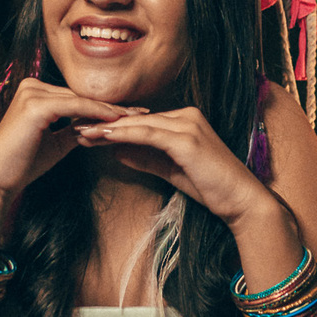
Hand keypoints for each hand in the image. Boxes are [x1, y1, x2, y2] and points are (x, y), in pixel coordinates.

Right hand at [0, 77, 142, 202]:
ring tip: (135, 117)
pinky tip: (118, 121)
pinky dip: (99, 114)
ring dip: (110, 110)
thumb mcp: (55, 142)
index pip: (76, 96)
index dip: (104, 105)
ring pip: (81, 100)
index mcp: (33, 91)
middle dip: (112, 106)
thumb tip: (96, 126)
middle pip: (81, 95)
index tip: (131, 113)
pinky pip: (77, 108)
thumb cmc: (22, 164)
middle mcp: (31, 85)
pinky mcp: (36, 105)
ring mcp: (32, 93)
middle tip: (142, 112)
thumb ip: (74, 130)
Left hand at [76, 106, 275, 233]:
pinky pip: (148, 134)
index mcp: (183, 120)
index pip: (139, 121)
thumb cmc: (211, 187)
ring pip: (137, 124)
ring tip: (81, 132)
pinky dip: (124, 135)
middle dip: (103, 123)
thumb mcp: (170, 170)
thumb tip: (116, 151)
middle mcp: (186, 116)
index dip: (110, 125)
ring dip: (107, 128)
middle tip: (74, 126)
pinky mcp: (186, 139)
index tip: (84, 130)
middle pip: (135, 118)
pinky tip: (104, 137)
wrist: (242, 201)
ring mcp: (187, 125)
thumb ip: (145, 158)